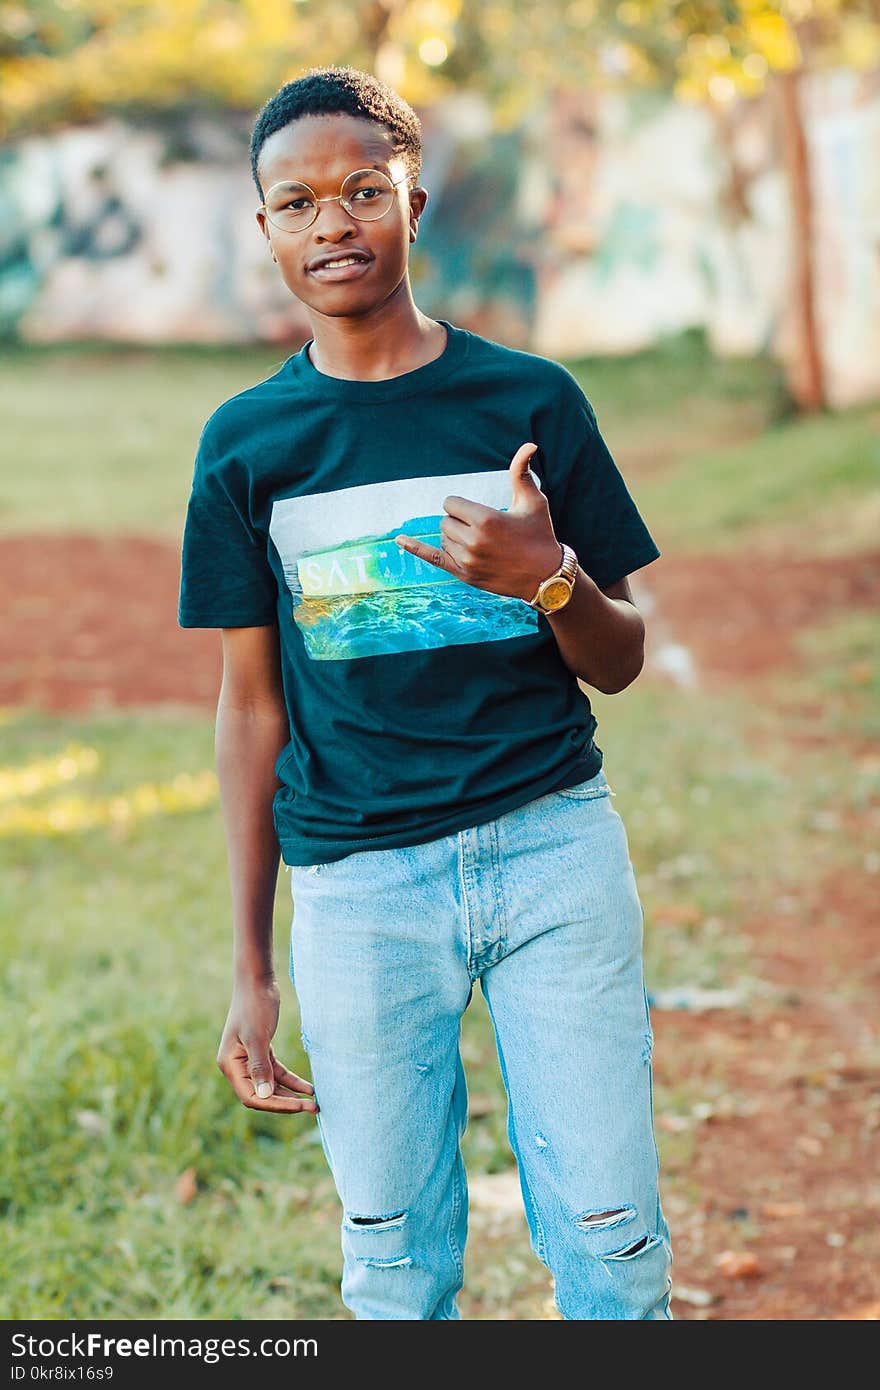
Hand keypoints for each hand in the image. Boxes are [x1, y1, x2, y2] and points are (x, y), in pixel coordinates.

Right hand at [217, 976, 317, 1114]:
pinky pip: (277, 1072)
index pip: (252, 1096)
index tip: (299, 1106)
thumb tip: (264, 1097)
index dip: (275, 1105)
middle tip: (313, 1109)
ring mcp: (248, 1059)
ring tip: (314, 1102)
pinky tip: (309, 1087)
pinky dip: (291, 1080)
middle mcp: (237, 1066)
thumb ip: (259, 1067)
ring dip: (291, 1094)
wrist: (257, 981)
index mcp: (230, 1065)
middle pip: (263, 1095)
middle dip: (287, 1103)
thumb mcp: (258, 1036)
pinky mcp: (261, 1051)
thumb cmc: (254, 1005)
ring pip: (271, 1086)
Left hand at [394, 442, 562, 602]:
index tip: (479, 513)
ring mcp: (466, 560)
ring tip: (481, 543)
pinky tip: (399, 540)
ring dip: (455, 536)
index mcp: (486, 519)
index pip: (451, 503)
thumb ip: (522, 472)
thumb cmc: (540, 534)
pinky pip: (432, 558)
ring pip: (443, 537)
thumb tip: (530, 445)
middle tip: (484, 530)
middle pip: (445, 520)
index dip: (463, 506)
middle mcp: (473, 540)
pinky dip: (415, 548)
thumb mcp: (534, 501)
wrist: (545, 576)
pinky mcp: (464, 575)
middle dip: (460, 521)